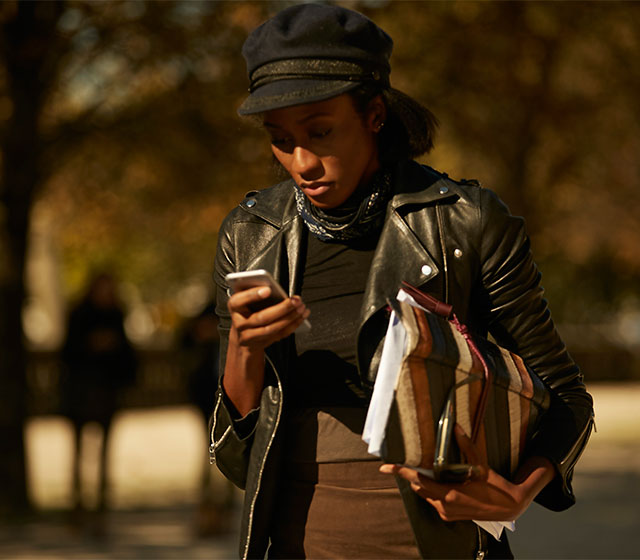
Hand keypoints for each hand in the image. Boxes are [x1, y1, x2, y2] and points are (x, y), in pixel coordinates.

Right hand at [228, 286, 309, 350]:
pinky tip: (301, 316)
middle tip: (295, 300)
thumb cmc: (246, 310)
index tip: (268, 289)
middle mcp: (240, 323)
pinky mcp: (262, 342)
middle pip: (261, 317)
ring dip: (290, 318)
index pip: (240, 301)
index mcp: (234, 307)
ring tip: (301, 307)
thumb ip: (254, 291)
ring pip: (272, 328)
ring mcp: (250, 336)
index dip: (253, 295)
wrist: (242, 336)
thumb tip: (273, 287)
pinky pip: (280, 335)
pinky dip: (293, 325)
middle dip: (281, 308)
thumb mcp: (244, 298)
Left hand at [380, 424, 554, 521]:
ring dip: (423, 483)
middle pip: (418, 487)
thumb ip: (466, 445)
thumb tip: (455, 427)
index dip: (401, 472)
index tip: (386, 467)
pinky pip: (433, 501)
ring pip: (425, 495)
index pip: (418, 480)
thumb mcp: (481, 465)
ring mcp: (446, 513)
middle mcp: (444, 506)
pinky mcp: (449, 516)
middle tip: (406, 462)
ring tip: (428, 470)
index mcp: (450, 494)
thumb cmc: (494, 486)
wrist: (508, 507)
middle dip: (412, 475)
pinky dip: (432, 490)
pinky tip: (440, 481)